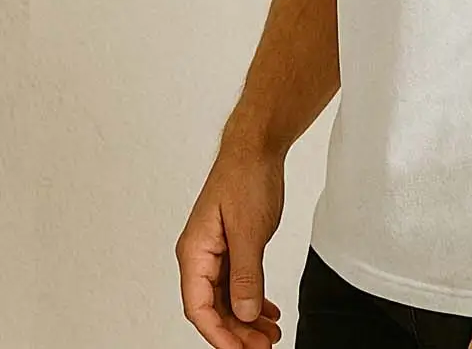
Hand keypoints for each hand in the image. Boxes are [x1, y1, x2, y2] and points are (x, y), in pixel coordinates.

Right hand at [175, 144, 285, 348]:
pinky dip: (251, 298)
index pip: (199, 307)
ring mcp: (215, 251)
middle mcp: (199, 255)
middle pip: (213, 307)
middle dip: (236, 331)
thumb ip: (246, 274)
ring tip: (270, 334)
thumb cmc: (245, 177)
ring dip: (246, 318)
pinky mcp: (231, 245)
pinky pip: (237, 282)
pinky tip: (267, 310)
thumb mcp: (249, 230)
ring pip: (226, 297)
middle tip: (264, 346)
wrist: (256, 148)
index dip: (219, 334)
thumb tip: (242, 314)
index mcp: (194, 251)